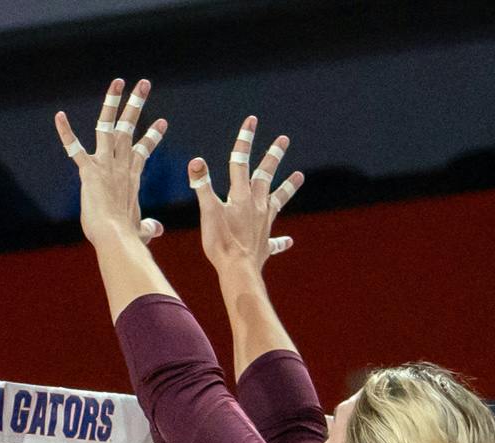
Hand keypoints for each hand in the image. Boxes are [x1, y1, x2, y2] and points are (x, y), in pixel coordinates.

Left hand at [54, 78, 168, 247]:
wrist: (116, 236)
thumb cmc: (127, 237)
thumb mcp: (142, 229)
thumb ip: (149, 226)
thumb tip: (156, 229)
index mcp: (132, 176)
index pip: (143, 149)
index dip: (152, 136)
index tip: (162, 121)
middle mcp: (121, 164)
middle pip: (129, 128)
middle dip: (136, 104)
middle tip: (143, 83)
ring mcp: (105, 165)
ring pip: (109, 126)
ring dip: (112, 102)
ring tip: (117, 81)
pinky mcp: (89, 170)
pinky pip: (74, 148)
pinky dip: (66, 133)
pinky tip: (58, 116)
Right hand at [191, 116, 303, 281]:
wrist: (238, 270)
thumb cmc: (221, 242)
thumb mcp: (208, 212)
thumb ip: (202, 186)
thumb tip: (195, 161)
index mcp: (241, 196)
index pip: (240, 162)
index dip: (245, 140)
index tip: (252, 120)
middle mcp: (257, 205)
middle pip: (265, 175)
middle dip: (273, 156)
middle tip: (283, 140)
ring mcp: (263, 223)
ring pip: (278, 200)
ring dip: (288, 188)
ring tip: (299, 176)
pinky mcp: (264, 243)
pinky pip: (275, 241)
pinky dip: (280, 241)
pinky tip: (287, 241)